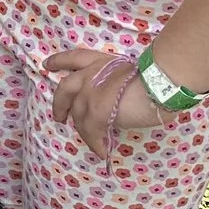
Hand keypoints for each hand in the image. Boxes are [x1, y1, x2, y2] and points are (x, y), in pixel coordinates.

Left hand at [45, 46, 166, 158]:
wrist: (161, 82)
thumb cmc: (154, 78)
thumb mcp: (128, 72)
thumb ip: (115, 82)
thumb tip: (116, 99)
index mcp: (100, 61)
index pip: (74, 58)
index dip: (59, 61)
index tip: (47, 65)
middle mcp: (91, 73)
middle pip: (66, 88)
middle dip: (59, 103)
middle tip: (58, 116)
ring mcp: (91, 92)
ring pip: (78, 115)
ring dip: (83, 131)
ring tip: (92, 142)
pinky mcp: (96, 110)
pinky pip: (91, 131)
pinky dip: (95, 143)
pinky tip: (101, 151)